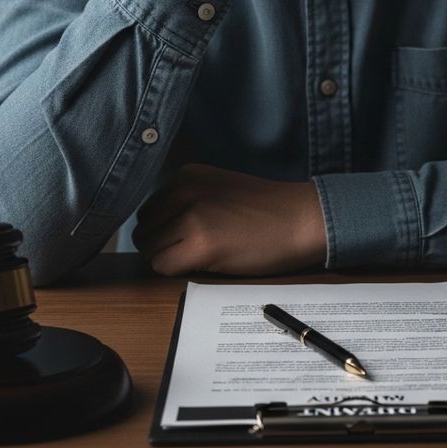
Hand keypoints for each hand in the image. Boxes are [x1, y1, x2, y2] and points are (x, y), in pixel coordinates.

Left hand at [133, 164, 327, 275]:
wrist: (302, 218)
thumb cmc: (265, 211)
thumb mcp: (217, 191)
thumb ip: (186, 202)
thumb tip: (153, 232)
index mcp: (185, 176)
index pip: (147, 211)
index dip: (164, 231)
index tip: (189, 238)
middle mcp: (183, 190)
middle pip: (144, 231)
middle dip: (163, 246)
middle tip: (194, 252)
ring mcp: (191, 216)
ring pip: (150, 251)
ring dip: (171, 260)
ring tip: (203, 257)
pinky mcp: (200, 243)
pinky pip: (162, 266)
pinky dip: (177, 272)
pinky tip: (206, 265)